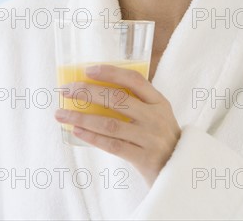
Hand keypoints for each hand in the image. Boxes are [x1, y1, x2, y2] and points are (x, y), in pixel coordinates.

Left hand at [54, 64, 180, 185]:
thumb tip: (94, 90)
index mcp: (159, 101)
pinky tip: (76, 131)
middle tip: (66, 91)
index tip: (87, 70)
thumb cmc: (159, 139)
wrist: (181, 171)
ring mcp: (150, 138)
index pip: (134, 80)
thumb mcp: (156, 116)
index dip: (110, 72)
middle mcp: (156, 117)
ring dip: (82, 118)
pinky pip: (112, 145)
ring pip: (110, 124)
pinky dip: (92, 137)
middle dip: (87, 93)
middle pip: (117, 99)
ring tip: (61, 114)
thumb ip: (136, 103)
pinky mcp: (144, 158)